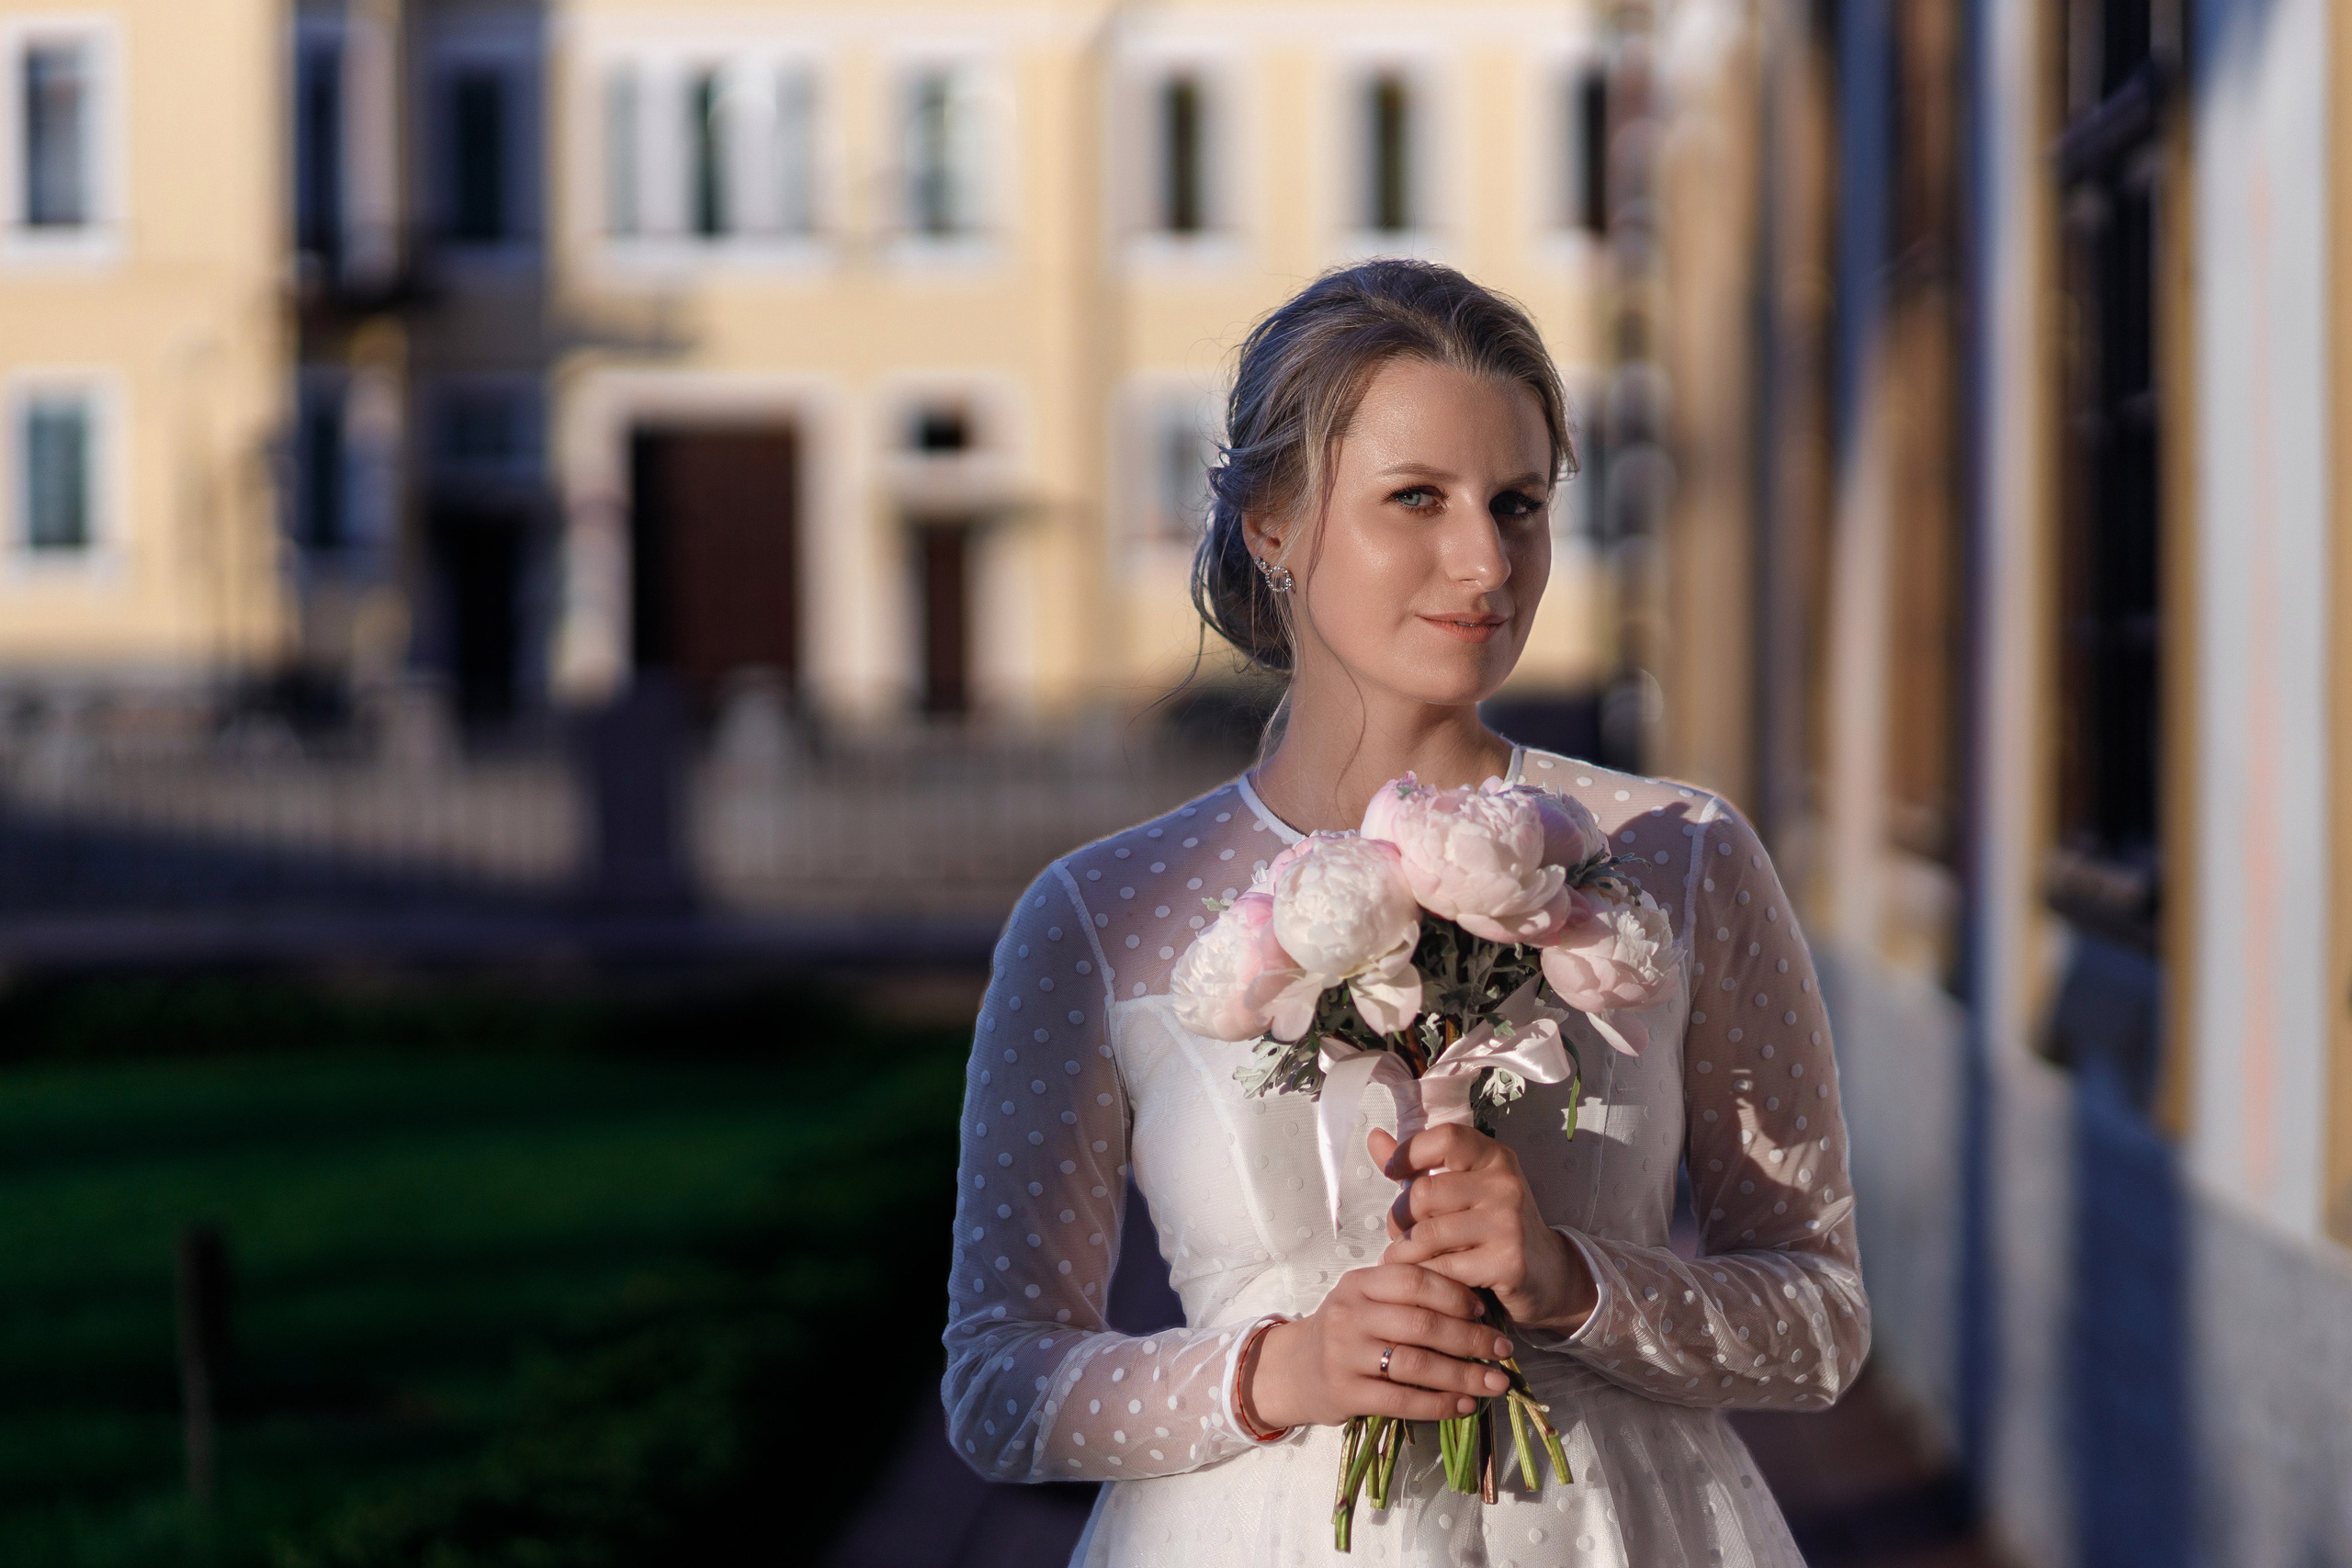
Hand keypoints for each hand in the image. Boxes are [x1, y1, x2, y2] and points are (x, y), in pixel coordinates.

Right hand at [1242, 1263, 1517, 1430]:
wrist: (1293, 1370)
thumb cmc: (1345, 1330)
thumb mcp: (1365, 1299)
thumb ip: (1406, 1295)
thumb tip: (1476, 1307)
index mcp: (1358, 1283)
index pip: (1414, 1280)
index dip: (1455, 1294)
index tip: (1484, 1312)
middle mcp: (1349, 1315)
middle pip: (1421, 1324)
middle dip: (1471, 1339)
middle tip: (1504, 1350)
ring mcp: (1345, 1355)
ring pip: (1416, 1364)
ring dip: (1464, 1375)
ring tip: (1496, 1383)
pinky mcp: (1346, 1393)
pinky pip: (1402, 1400)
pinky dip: (1439, 1404)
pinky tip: (1464, 1405)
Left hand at [1370, 1123, 1598, 1335]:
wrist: (1549, 1276)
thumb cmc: (1493, 1228)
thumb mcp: (1464, 1189)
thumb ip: (1418, 1165)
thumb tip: (1374, 1137)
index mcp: (1494, 1157)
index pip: (1445, 1138)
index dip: (1410, 1152)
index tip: (1393, 1173)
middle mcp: (1505, 1184)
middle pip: (1425, 1193)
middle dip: (1399, 1218)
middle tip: (1399, 1234)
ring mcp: (1509, 1223)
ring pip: (1428, 1234)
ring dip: (1405, 1252)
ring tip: (1404, 1258)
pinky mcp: (1508, 1262)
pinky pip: (1443, 1268)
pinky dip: (1425, 1276)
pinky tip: (1428, 1280)